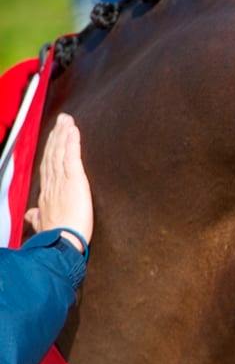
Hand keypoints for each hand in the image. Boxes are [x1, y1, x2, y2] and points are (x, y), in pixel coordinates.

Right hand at [25, 114, 92, 252]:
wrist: (61, 242)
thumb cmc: (56, 237)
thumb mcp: (43, 224)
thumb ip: (36, 216)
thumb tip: (31, 214)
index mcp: (46, 194)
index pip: (48, 167)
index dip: (50, 151)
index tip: (54, 139)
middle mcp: (52, 184)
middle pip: (52, 155)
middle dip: (57, 137)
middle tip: (61, 121)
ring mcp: (62, 181)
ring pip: (60, 153)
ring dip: (64, 135)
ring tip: (67, 121)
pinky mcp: (74, 181)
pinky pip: (71, 157)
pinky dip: (72, 142)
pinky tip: (73, 130)